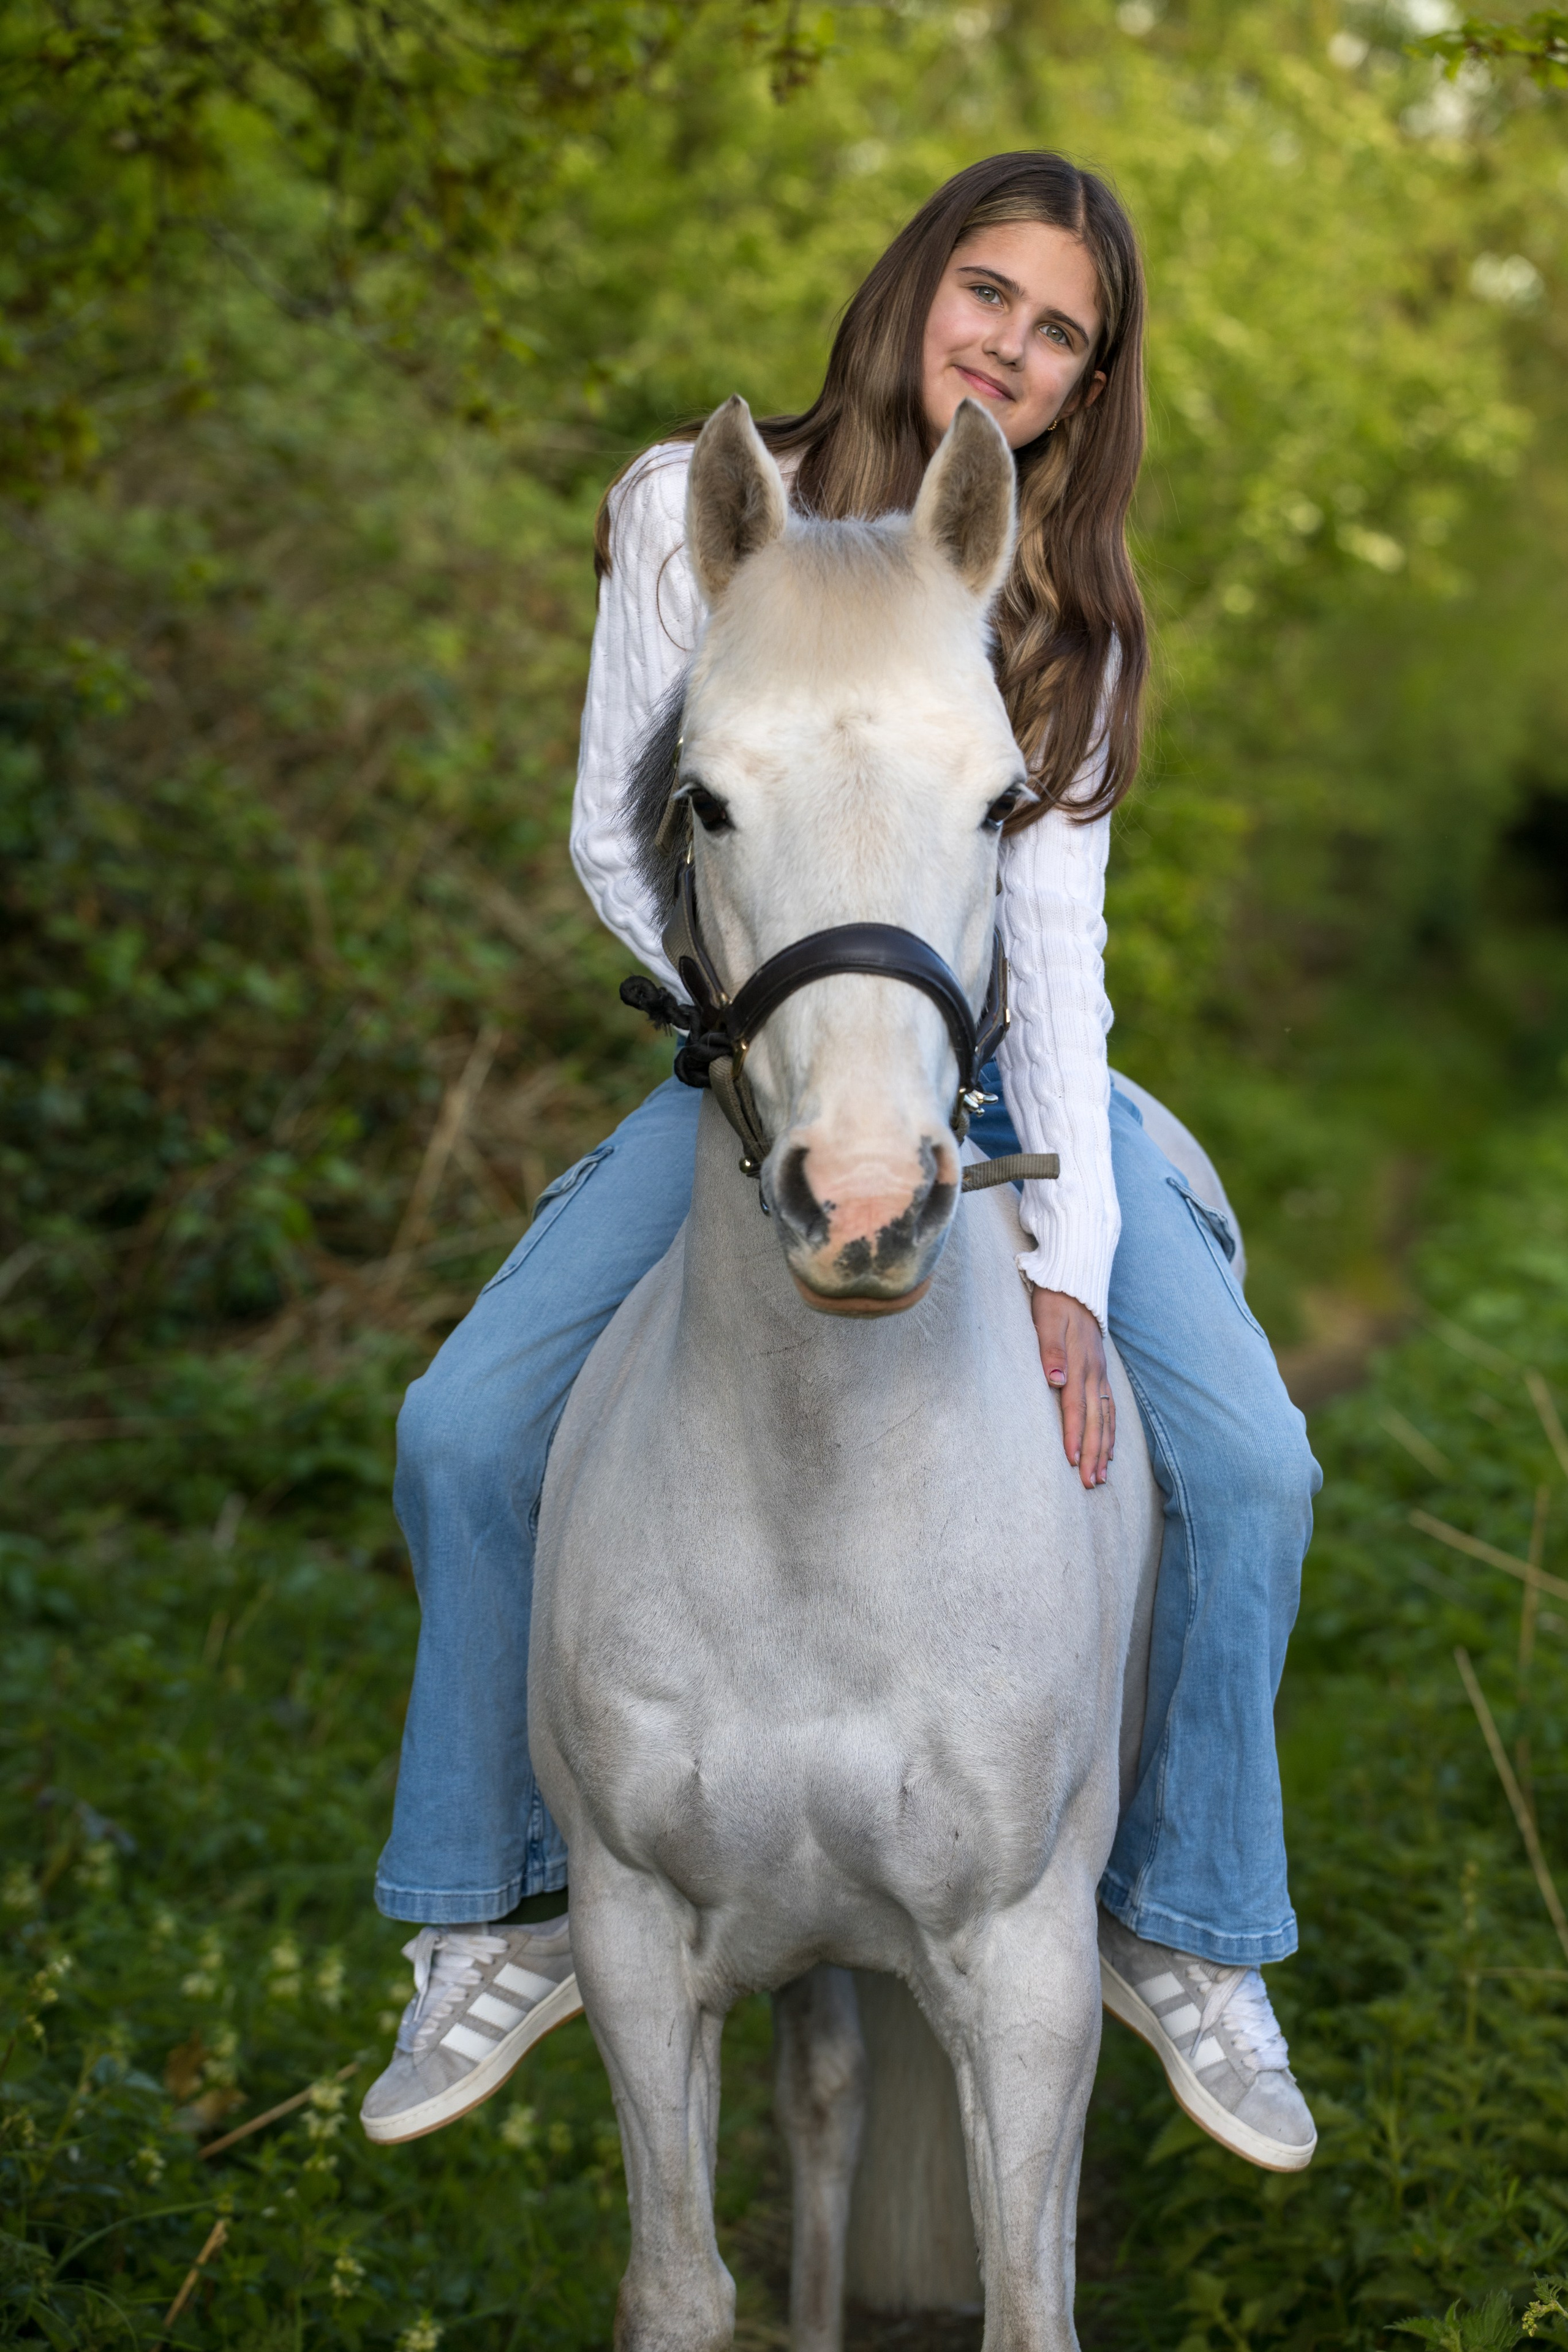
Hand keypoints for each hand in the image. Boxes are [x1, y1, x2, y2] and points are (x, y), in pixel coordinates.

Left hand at [1029, 1286, 1113, 1488]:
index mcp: (1079, 1364)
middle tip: (1090, 1484)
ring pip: (1105, 1417)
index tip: (1072, 1462)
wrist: (1074, 1283)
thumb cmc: (1053, 1302)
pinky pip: (1110, 1407)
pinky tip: (1108, 1449)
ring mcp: (1100, 1373)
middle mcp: (1094, 1373)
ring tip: (1101, 1476)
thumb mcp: (1046, 1320)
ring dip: (1103, 1448)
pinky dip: (1110, 1431)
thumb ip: (1050, 1350)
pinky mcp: (1101, 1372)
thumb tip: (1056, 1381)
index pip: (1075, 1407)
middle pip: (1095, 1420)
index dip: (1074, 1435)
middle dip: (1092, 1453)